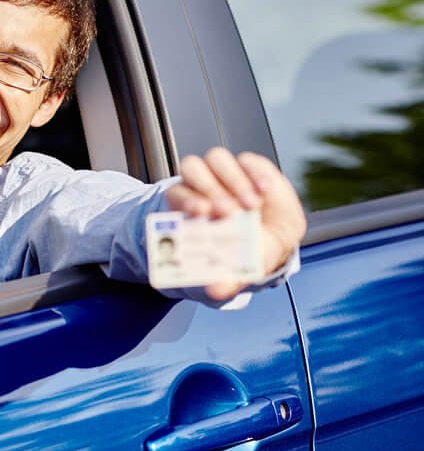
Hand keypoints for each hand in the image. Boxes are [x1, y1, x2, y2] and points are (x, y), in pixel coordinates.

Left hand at [165, 147, 306, 301]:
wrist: (272, 241)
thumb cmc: (243, 251)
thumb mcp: (234, 268)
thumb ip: (225, 279)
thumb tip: (215, 291)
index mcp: (189, 204)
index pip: (177, 193)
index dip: (185, 200)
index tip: (200, 213)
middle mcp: (203, 182)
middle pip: (192, 169)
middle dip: (208, 188)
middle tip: (226, 212)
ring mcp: (226, 172)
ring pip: (217, 160)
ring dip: (232, 181)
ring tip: (250, 206)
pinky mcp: (251, 166)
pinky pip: (248, 161)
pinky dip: (256, 173)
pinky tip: (264, 191)